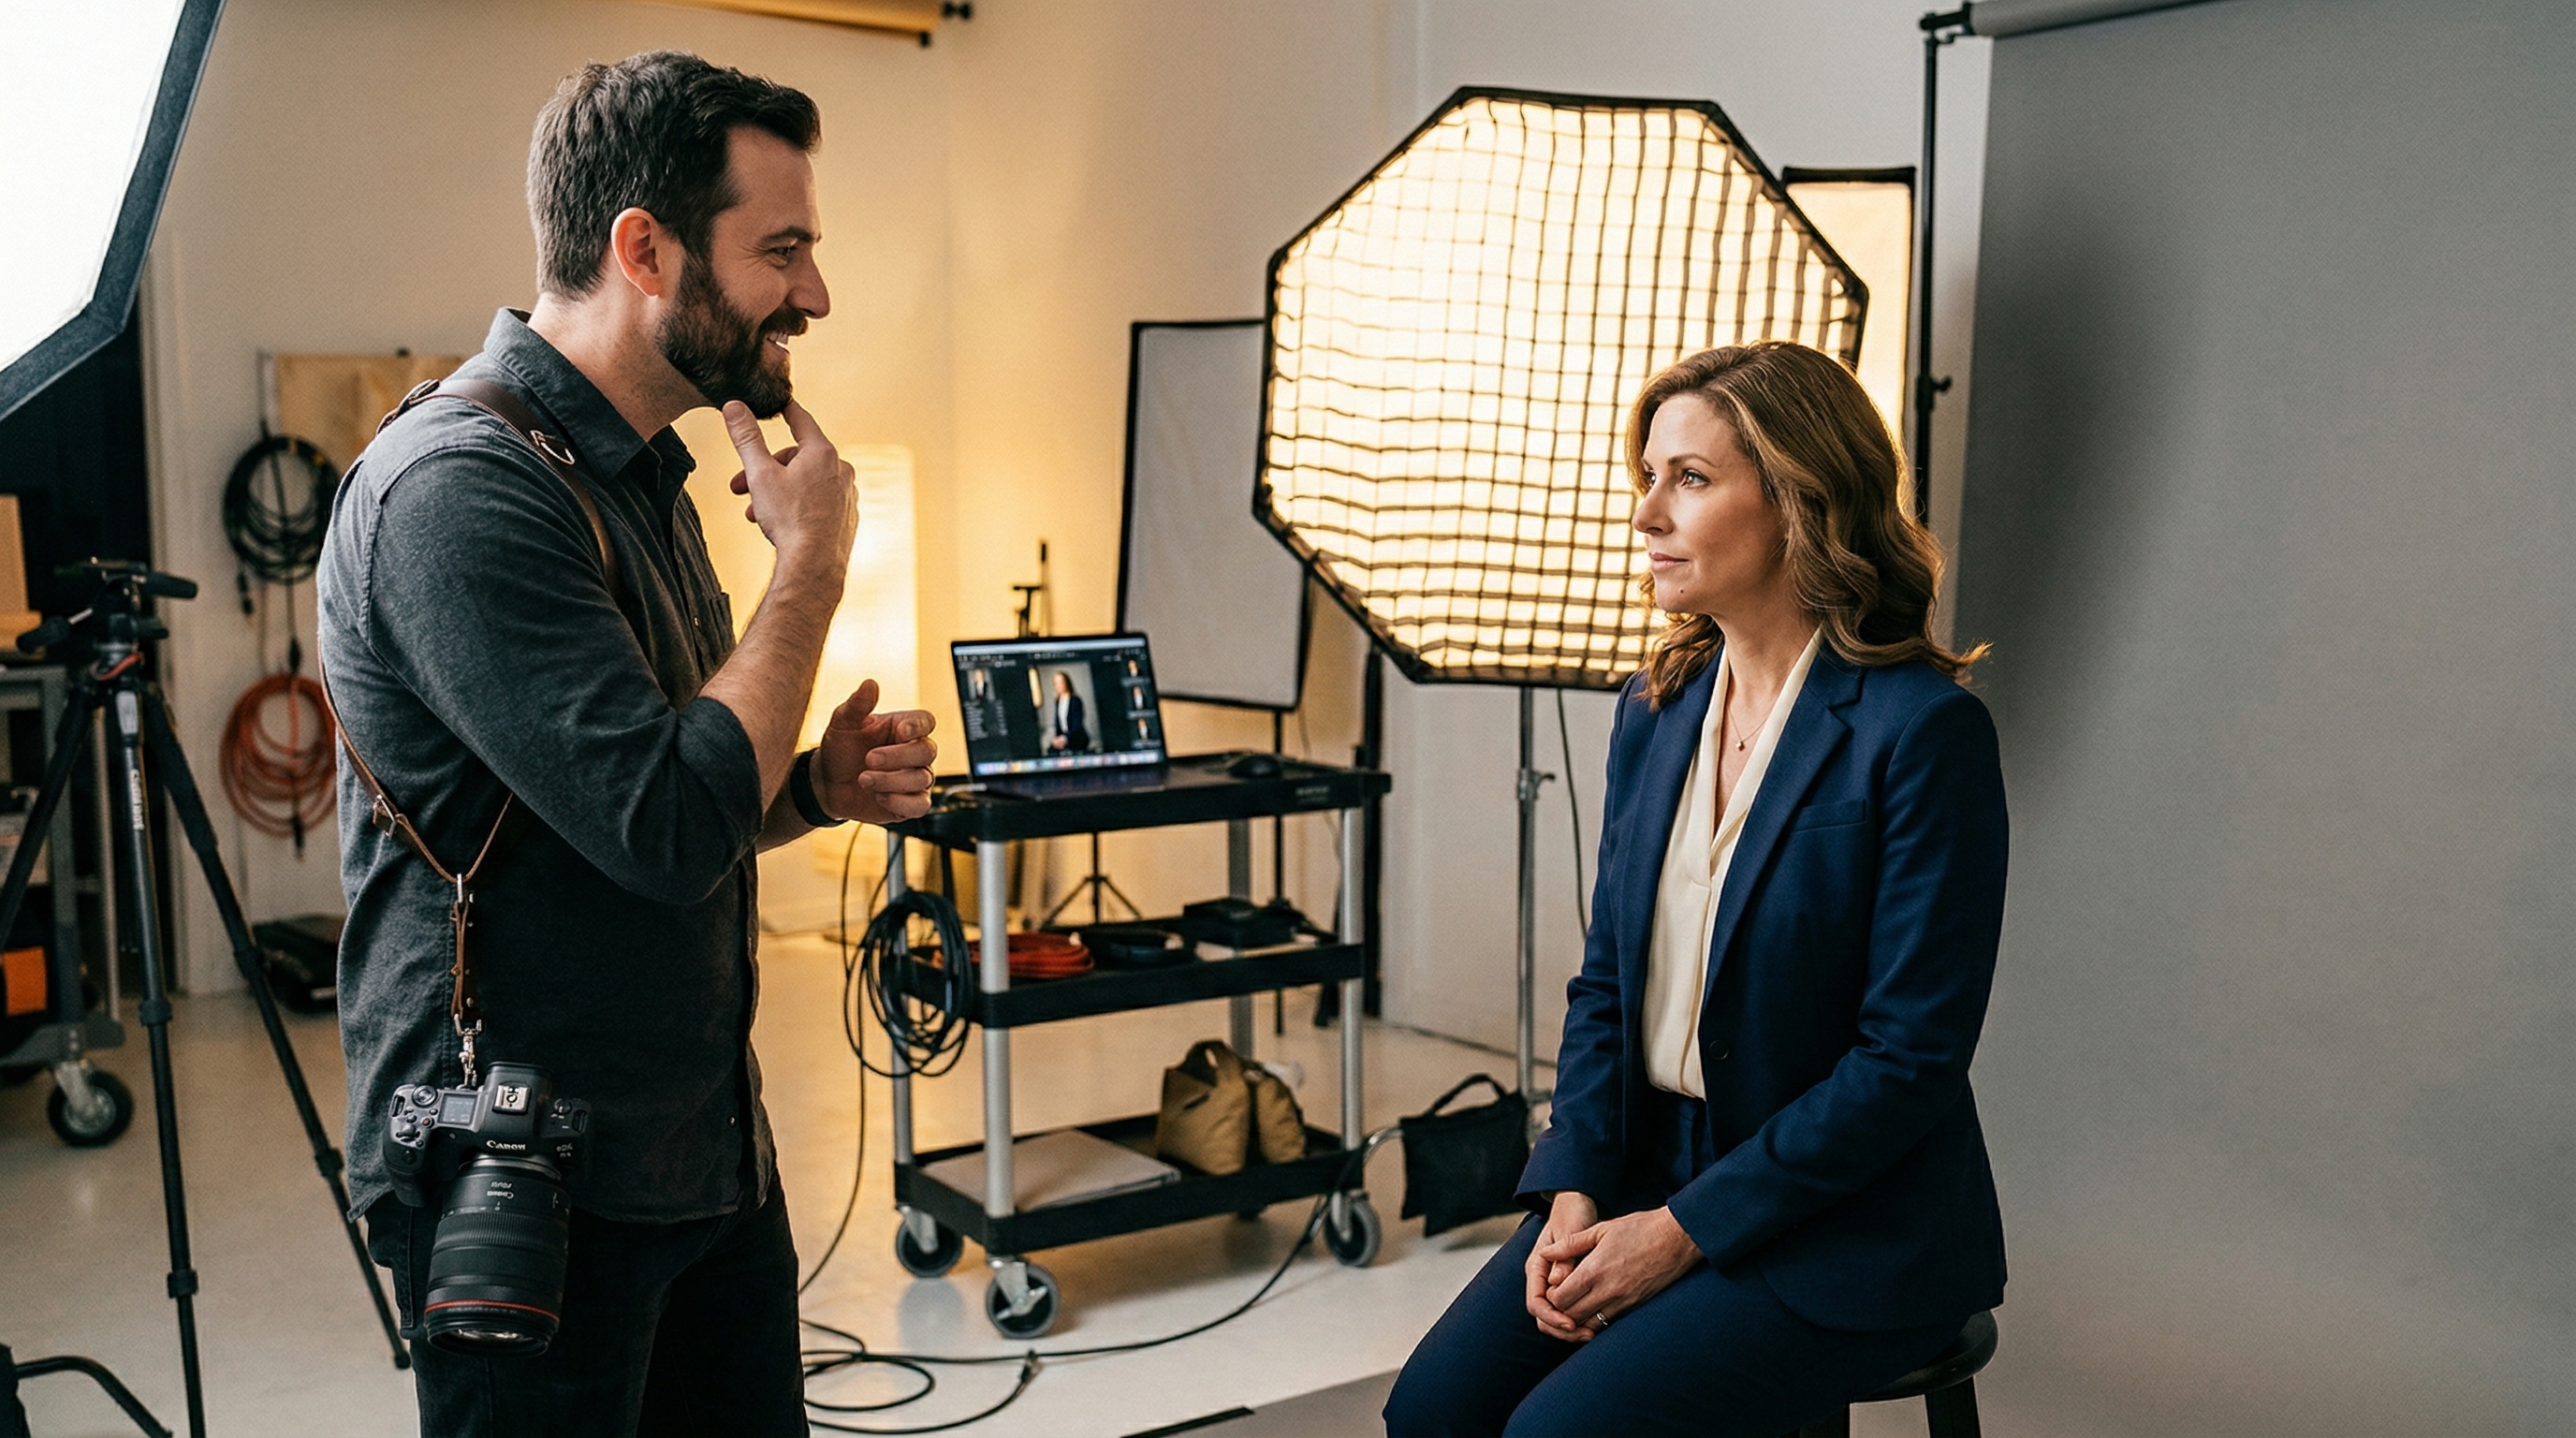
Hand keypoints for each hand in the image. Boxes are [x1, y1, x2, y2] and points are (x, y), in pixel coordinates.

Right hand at [723, 398, 854, 568]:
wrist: (814, 566)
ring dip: (776, 492)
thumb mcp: (760, 474)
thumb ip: (747, 438)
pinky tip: (781, 522)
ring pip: (805, 482)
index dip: (785, 411)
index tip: (780, 404)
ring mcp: (846, 494)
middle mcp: (841, 470)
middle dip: (765, 469)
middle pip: (797, 458)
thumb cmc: (790, 521)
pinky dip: (797, 506)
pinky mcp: (847, 516)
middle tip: (740, 487)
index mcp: (822, 453)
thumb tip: (735, 407)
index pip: (801, 420)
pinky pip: (817, 501)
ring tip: (755, 511)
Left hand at [812, 679, 936, 824]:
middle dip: (897, 757)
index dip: (917, 726)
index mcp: (903, 727)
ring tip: (864, 779)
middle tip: (868, 759)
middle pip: (927, 751)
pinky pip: (920, 805)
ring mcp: (915, 779)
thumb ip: (857, 705)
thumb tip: (870, 683)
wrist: (827, 784)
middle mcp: (914, 752)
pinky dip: (899, 801)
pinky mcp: (911, 803)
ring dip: (891, 780)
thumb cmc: (839, 749)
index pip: (926, 722)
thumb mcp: (842, 724)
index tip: (899, 731)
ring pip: (922, 779)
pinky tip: (878, 796)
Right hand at [1523, 1191, 1599, 1341]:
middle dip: (1561, 1330)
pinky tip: (1596, 1323)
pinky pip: (1567, 1310)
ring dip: (1570, 1329)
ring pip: (1554, 1316)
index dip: (1552, 1317)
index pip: (1535, 1302)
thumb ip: (1565, 1254)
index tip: (1571, 1324)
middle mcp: (1542, 1277)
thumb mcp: (1570, 1229)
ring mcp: (1553, 1282)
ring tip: (1592, 1334)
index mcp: (1537, 1265)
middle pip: (1543, 1315)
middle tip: (1586, 1335)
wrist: (1577, 1203)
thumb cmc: (1573, 1212)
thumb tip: (1556, 1282)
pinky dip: (1578, 1320)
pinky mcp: (1567, 1285)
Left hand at [1539, 1205, 1701, 1337]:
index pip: (1560, 1298)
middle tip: (1563, 1296)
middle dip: (1561, 1309)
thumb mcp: (1600, 1229)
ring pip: (1589, 1324)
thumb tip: (1546, 1254)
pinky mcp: (1635, 1307)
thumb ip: (1570, 1245)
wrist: (1677, 1239)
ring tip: (1578, 1301)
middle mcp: (1608, 1290)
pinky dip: (1597, 1318)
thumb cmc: (1639, 1229)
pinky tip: (1596, 1305)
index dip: (1551, 1296)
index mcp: (1595, 1270)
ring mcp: (1623, 1302)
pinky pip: (1608, 1322)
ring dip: (1579, 1317)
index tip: (1554, 1285)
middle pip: (1571, 1315)